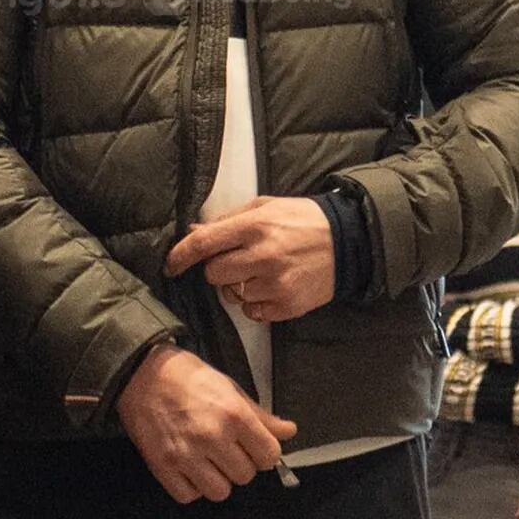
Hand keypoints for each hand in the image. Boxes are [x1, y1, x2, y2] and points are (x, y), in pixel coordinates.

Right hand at [116, 345, 296, 502]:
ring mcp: (186, 455)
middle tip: (227, 448)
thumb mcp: (229, 387)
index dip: (264, 451)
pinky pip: (189, 496)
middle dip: (240, 463)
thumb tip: (289, 431)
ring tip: (208, 460)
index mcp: (233, 414)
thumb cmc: (188, 376)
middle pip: (246, 475)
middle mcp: (212, 437)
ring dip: (217, 479)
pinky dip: (191, 486)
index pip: (269, 455)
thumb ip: (260, 415)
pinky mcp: (163, 467)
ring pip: (220, 492)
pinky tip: (189, 467)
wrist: (140, 373)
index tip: (253, 446)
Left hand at [164, 195, 334, 321]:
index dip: (181, 255)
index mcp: (255, 225)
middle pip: (214, 274)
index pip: (204, 243)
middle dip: (218, 269)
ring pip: (232, 295)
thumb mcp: (265, 207)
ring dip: (238, 286)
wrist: (348, 241)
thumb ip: (227, 220)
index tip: (171, 264)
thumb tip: (193, 232)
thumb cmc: (302, 220)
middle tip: (236, 260)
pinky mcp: (288, 305)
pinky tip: (271, 286)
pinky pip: (252, 312)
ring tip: (259, 272)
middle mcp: (264, 255)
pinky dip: (255, 302)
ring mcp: (277, 284)